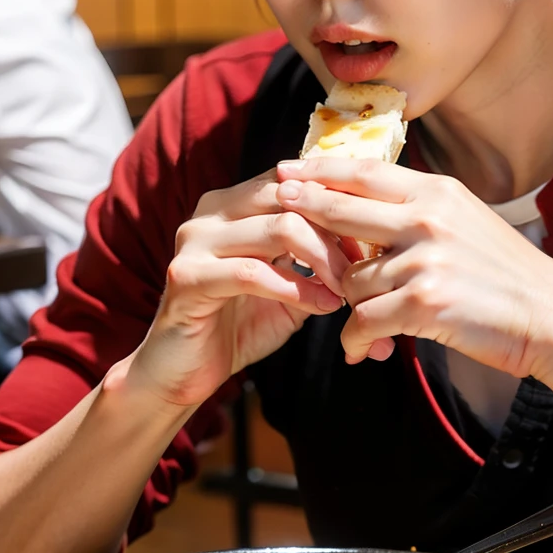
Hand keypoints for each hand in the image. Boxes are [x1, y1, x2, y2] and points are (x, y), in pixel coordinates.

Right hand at [128, 170, 350, 408]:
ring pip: (278, 227)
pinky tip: (322, 307)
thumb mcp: (287, 285)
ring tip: (346, 291)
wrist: (182, 372)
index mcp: (233, 204)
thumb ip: (316, 261)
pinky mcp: (186, 277)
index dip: (337, 206)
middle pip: (291, 196)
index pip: (294, 180)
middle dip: (335, 231)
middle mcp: (211, 212)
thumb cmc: (238, 325)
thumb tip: (370, 250)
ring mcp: (195, 241)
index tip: (370, 240)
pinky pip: (253, 273)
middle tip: (364, 267)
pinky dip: (296, 289)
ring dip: (323, 260)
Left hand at [274, 157, 552, 377]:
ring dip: (351, 304)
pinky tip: (361, 351)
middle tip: (276, 215)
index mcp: (438, 192)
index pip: (365, 171)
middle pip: (341, 210)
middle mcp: (427, 217)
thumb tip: (375, 209)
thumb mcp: (470, 223)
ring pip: (351, 278)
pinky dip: (357, 339)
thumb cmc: (511, 279)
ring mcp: (424, 258)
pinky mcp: (423, 301)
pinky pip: (363, 319)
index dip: (319, 170)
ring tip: (368, 322)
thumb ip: (423, 212)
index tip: (286, 170)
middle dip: (303, 214)